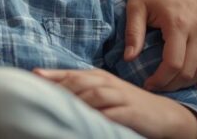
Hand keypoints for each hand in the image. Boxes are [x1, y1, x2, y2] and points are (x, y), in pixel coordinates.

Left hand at [34, 68, 196, 138]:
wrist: (163, 114)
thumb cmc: (125, 102)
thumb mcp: (101, 90)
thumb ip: (76, 86)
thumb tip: (40, 78)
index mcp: (97, 76)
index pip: (70, 74)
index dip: (52, 77)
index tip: (32, 79)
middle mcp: (107, 83)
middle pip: (79, 82)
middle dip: (60, 89)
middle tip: (41, 97)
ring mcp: (119, 96)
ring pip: (94, 95)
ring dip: (77, 101)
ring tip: (60, 109)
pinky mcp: (130, 112)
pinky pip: (112, 114)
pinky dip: (98, 117)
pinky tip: (86, 121)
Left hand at [127, 0, 196, 90]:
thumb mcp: (136, 5)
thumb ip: (133, 33)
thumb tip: (128, 59)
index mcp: (178, 23)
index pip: (174, 64)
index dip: (160, 80)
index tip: (147, 84)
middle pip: (191, 70)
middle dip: (172, 84)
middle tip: (156, 87)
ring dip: (190, 81)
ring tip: (171, 84)